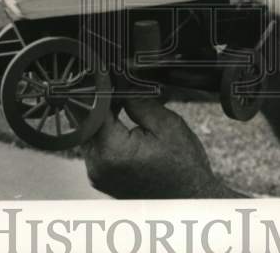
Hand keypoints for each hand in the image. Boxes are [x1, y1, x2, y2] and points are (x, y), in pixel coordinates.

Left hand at [83, 98, 239, 198]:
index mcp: (112, 152)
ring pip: (91, 134)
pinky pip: (97, 148)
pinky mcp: (102, 179)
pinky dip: (108, 135)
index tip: (115, 79)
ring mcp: (98, 175)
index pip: (96, 110)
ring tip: (127, 110)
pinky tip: (126, 128)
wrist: (190, 200)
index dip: (105, 91)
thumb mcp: (166, 124)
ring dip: (105, 120)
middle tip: (125, 93)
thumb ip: (139, 102)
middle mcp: (98, 167)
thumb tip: (121, 85)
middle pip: (89, 123)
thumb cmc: (184, 167)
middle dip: (105, 106)